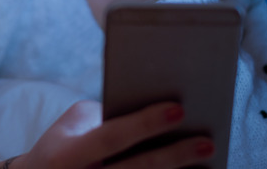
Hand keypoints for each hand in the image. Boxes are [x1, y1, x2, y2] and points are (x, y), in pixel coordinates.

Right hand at [5, 100, 213, 168]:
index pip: (111, 137)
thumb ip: (104, 115)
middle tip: (207, 143)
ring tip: (207, 160)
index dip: (145, 123)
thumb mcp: (70, 127)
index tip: (179, 109)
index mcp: (69, 155)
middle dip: (174, 156)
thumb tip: (152, 106)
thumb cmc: (59, 148)